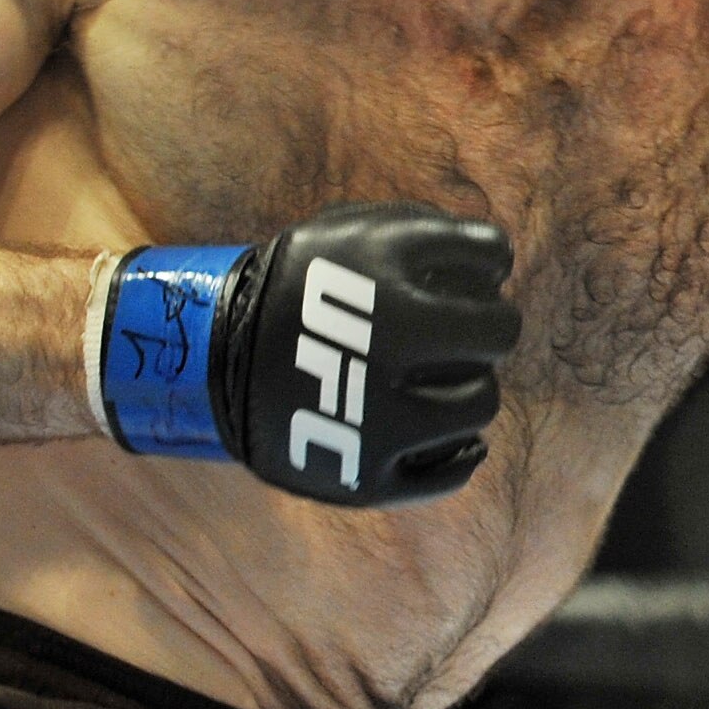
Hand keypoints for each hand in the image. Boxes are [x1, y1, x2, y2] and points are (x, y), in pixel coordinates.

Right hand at [97, 201, 520, 509]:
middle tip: (463, 331)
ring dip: (471, 385)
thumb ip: (427, 231)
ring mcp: (378, 420)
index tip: (473, 273)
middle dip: (488, 325)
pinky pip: (452, 472)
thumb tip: (499, 257)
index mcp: (382, 277)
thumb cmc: (296, 288)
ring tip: (442, 379)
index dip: (488, 260)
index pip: (491, 254)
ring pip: (481, 402)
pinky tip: (450, 432)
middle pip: (498, 332)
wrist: (208, 360)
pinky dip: (460, 451)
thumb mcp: (347, 230)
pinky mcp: (367, 478)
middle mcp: (386, 345)